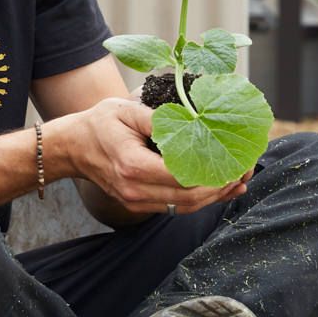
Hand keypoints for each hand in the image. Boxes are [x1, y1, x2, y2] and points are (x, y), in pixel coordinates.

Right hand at [64, 97, 249, 216]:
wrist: (72, 147)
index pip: (184, 176)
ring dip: (214, 197)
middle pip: (189, 197)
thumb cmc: (99, 123)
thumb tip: (193, 121)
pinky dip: (199, 200)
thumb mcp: (126, 109)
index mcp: (133, 165)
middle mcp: (135, 190)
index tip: (236, 161)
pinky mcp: (139, 205)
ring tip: (239, 182)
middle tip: (245, 171)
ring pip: (185, 206)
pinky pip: (175, 207)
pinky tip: (219, 190)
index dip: (214, 172)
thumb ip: (158, 118)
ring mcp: (136, 201)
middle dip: (222, 187)